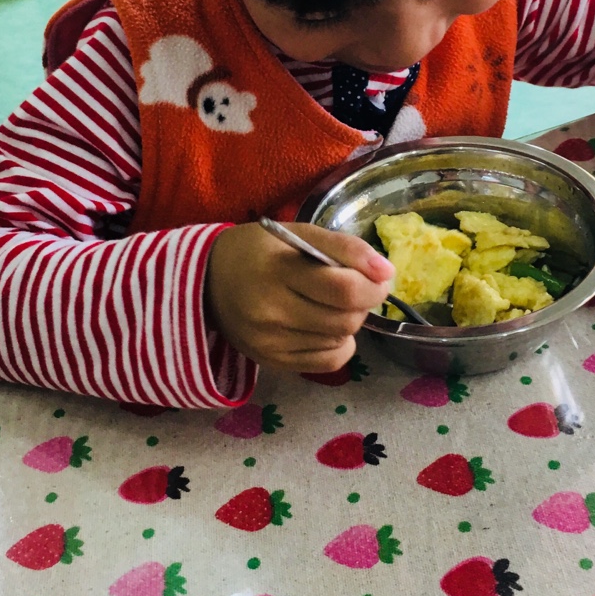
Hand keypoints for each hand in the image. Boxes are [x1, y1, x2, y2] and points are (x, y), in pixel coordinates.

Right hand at [205, 222, 394, 372]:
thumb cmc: (258, 250)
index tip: (379, 276)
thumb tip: (387, 272)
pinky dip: (338, 344)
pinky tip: (323, 326)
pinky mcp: (272, 362)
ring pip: (340, 340)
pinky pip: (328, 362)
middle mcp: (271, 312)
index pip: (343, 289)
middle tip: (352, 286)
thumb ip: (345, 248)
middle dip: (362, 302)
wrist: (207, 282)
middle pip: (346, 319)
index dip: (374, 285)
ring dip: (348, 321)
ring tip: (329, 303)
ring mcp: (270, 342)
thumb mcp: (298, 233)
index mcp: (277, 271)